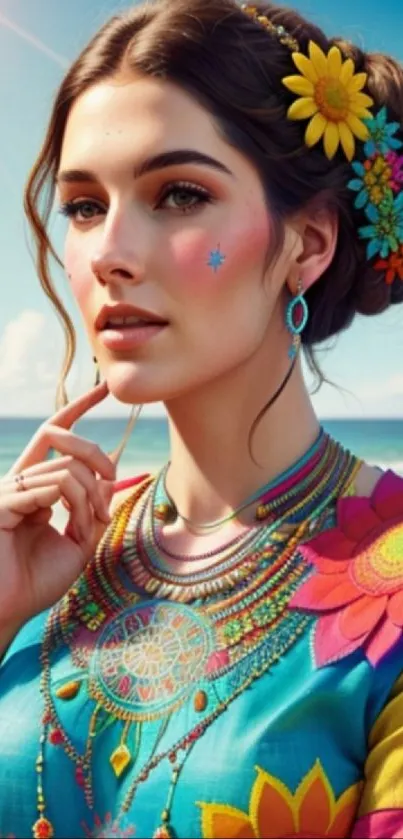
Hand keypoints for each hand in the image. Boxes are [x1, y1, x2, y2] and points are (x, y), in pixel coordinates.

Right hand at [0, 382, 116, 631]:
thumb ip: (92, 511)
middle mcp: (18, 482)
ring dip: (89, 498)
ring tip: (87, 527)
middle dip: (96, 453)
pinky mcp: (4, 503)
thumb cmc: (34, 583)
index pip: (54, 436)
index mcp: (33, 488)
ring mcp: (8, 491)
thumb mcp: (78, 545)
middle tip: (112, 478)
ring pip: (66, 468)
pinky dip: (76, 505)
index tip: (103, 388)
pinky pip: (54, 486)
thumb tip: (109, 478)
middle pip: (61, 439)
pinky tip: (74, 527)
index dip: (77, 408)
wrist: (6, 613)